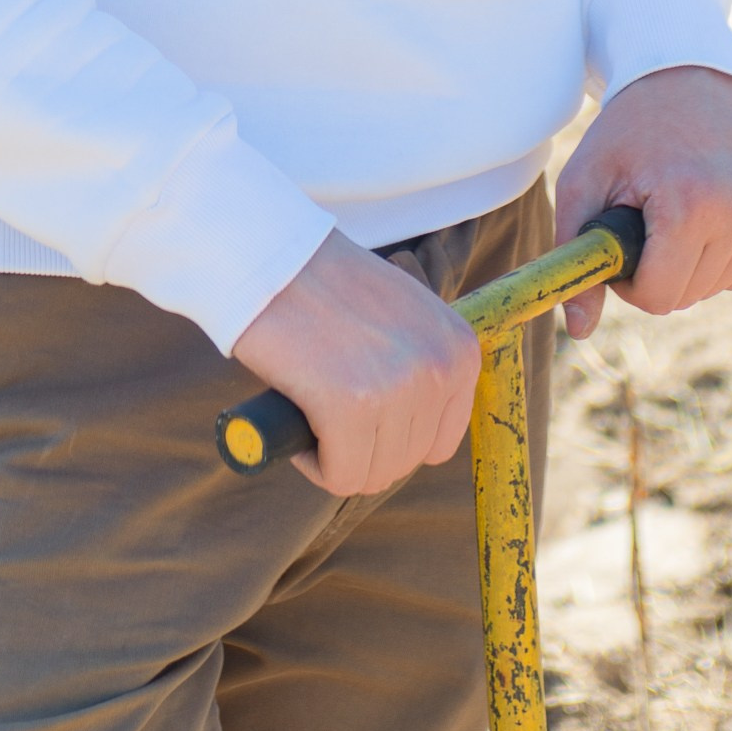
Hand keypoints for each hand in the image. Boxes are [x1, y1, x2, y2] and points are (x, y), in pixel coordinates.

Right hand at [232, 228, 480, 497]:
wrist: (272, 255)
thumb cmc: (327, 286)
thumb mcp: (403, 315)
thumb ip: (422, 364)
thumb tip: (412, 431)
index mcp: (459, 349)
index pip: (439, 443)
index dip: (392, 438)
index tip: (359, 411)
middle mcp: (439, 369)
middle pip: (405, 462)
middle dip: (362, 447)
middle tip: (326, 405)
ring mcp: (398, 388)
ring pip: (373, 473)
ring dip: (337, 454)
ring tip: (312, 405)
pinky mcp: (351, 406)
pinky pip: (341, 475)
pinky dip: (314, 463)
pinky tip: (299, 420)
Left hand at [554, 65, 731, 338]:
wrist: (690, 74)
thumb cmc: (629, 131)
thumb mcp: (585, 181)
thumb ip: (576, 258)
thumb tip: (578, 332)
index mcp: (690, 203)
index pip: (658, 297)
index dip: (630, 280)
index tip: (622, 242)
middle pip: (688, 296)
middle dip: (659, 270)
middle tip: (648, 217)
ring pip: (719, 284)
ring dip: (692, 260)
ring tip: (680, 204)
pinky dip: (725, 249)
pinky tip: (713, 206)